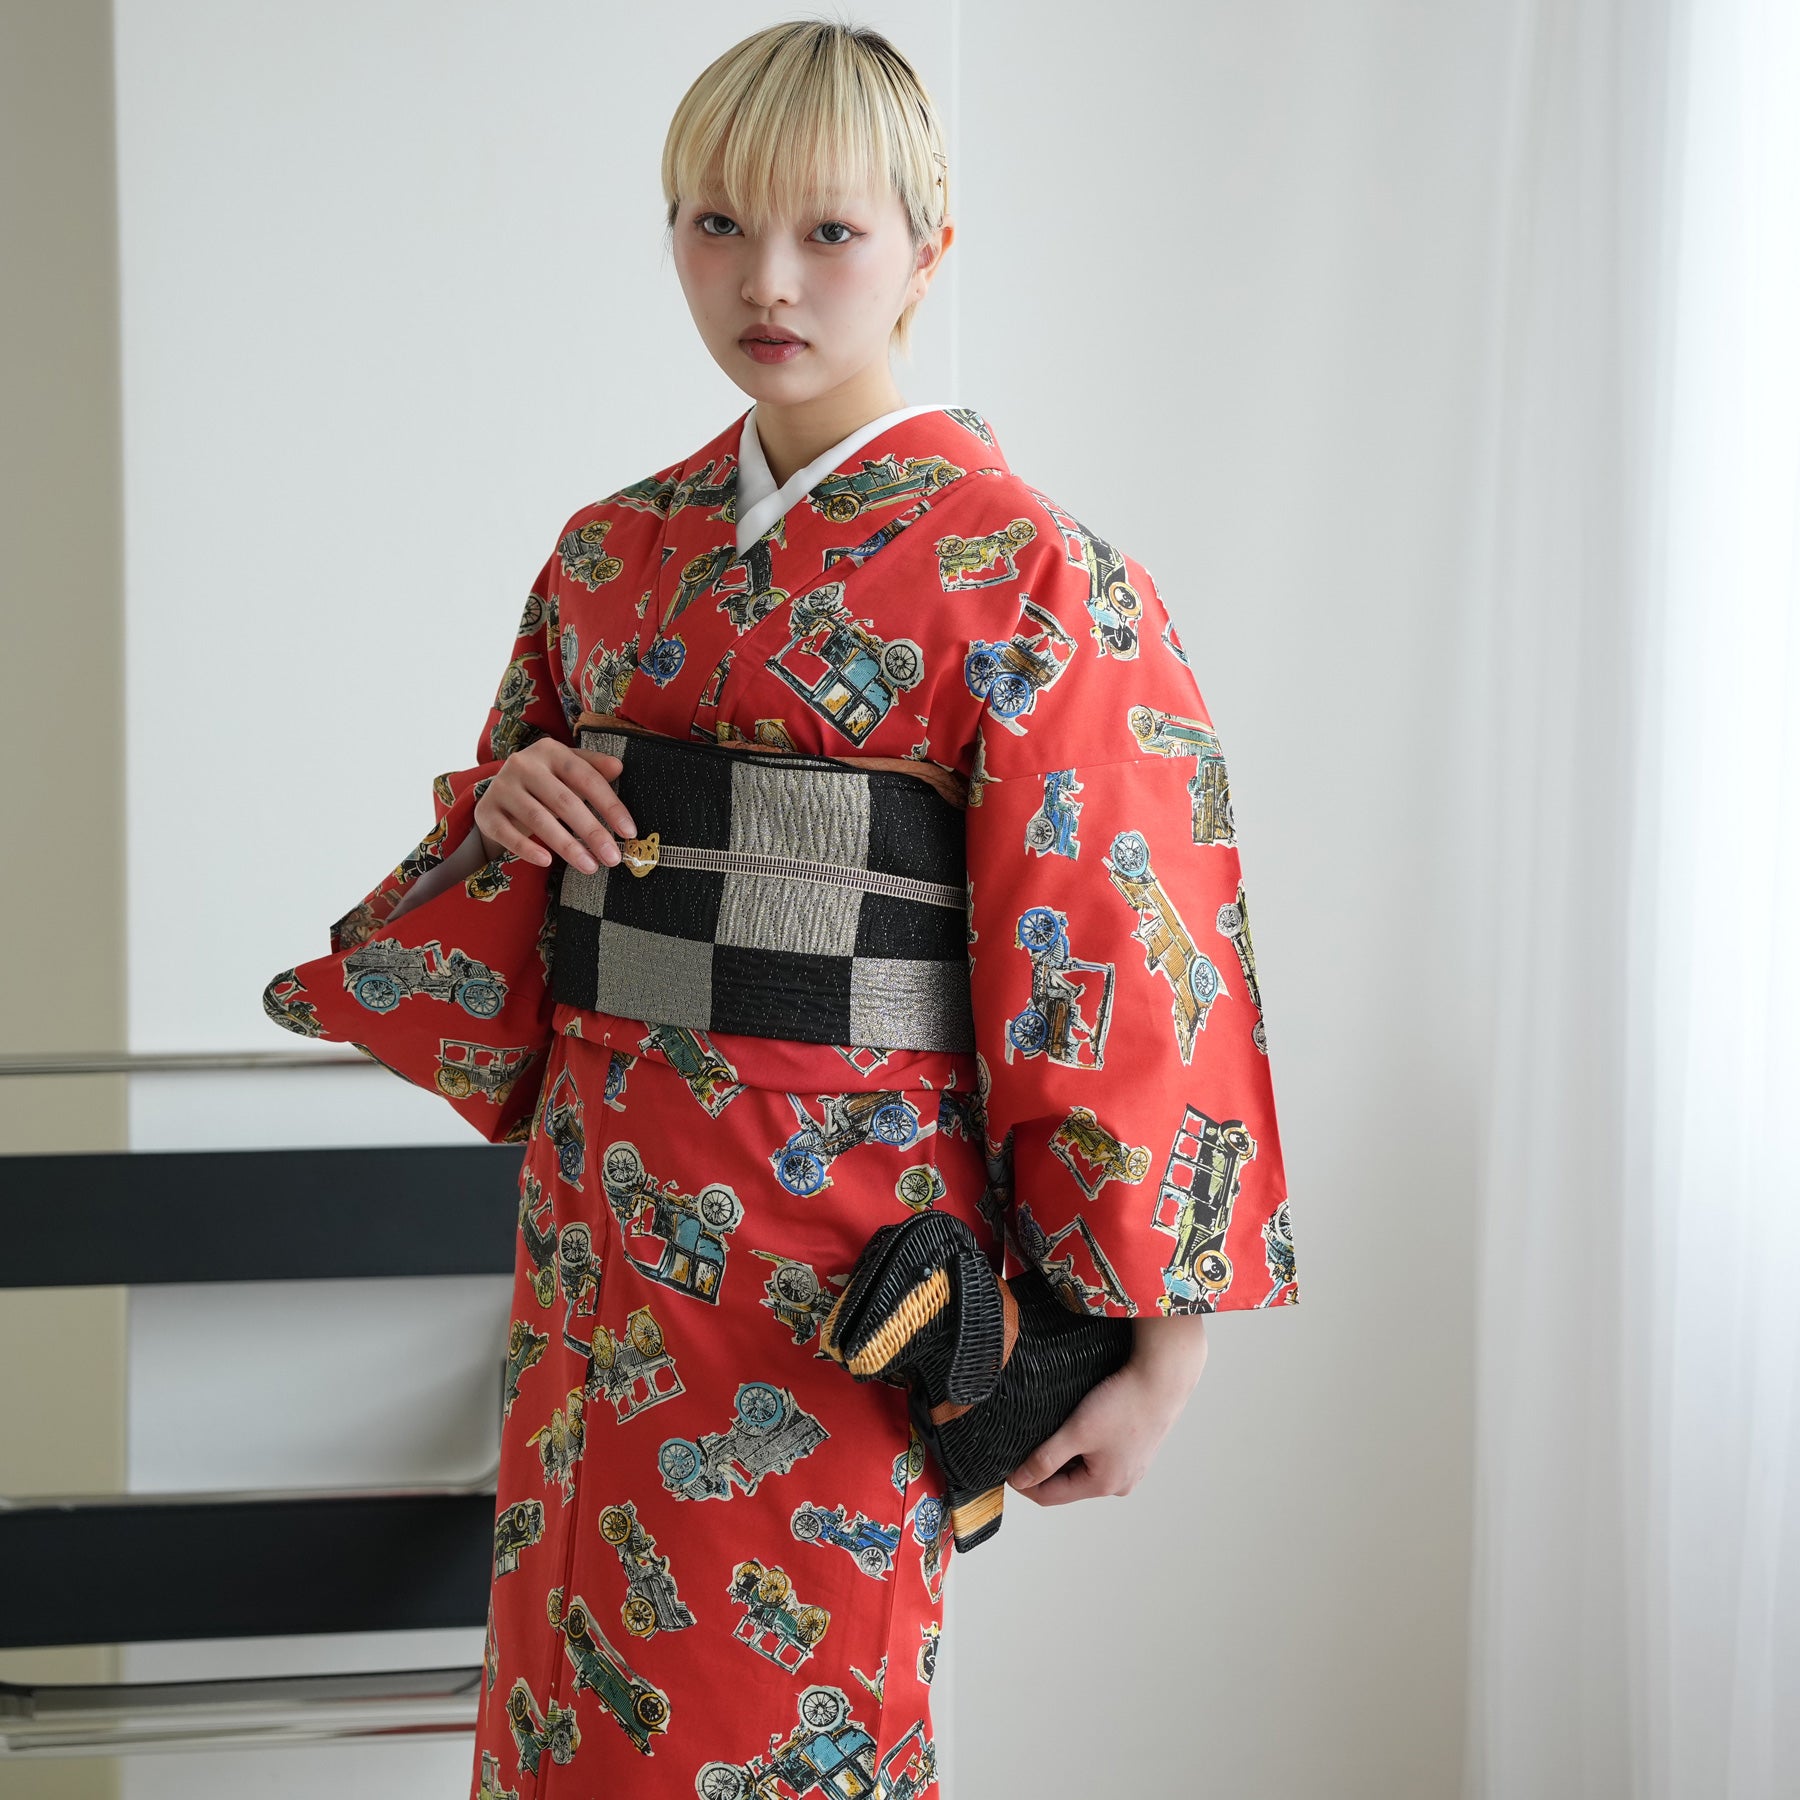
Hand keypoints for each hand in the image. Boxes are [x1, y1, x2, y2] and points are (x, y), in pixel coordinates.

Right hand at [473, 739, 636, 873]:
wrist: (499, 794)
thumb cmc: (545, 784)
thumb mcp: (568, 771)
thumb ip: (593, 769)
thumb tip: (618, 767)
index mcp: (550, 751)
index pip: (586, 778)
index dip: (610, 805)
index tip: (629, 831)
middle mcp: (524, 764)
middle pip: (564, 801)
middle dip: (592, 832)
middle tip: (613, 858)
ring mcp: (502, 787)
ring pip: (538, 819)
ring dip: (567, 846)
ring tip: (590, 867)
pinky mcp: (486, 811)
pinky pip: (507, 833)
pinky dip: (527, 849)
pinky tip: (547, 862)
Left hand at [1005, 1312, 1206, 1505]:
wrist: (1163, 1378)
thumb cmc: (1123, 1403)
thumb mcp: (1077, 1431)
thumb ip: (1045, 1458)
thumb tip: (1019, 1480)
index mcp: (1103, 1485)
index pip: (1050, 1496)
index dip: (1024, 1482)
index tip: (1006, 1464)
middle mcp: (1119, 1483)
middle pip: (1068, 1483)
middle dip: (1045, 1466)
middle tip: (1026, 1440)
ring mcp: (1130, 1467)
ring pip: (1084, 1468)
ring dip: (1065, 1454)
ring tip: (1053, 1429)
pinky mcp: (1135, 1449)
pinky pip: (1100, 1455)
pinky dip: (1084, 1445)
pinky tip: (1080, 1423)